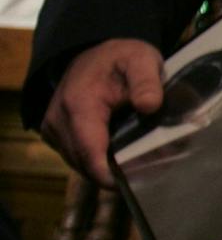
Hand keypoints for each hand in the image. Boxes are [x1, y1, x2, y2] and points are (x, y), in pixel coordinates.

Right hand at [41, 39, 165, 187]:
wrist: (94, 54)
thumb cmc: (120, 58)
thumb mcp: (141, 60)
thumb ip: (147, 82)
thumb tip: (149, 106)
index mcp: (78, 104)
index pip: (89, 150)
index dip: (107, 174)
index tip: (130, 186)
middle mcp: (58, 120)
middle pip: (85, 162)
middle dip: (115, 173)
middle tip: (150, 173)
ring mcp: (54, 130)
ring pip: (80, 163)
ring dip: (107, 169)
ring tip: (141, 167)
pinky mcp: (56, 135)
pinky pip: (77, 157)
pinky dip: (99, 162)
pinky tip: (124, 159)